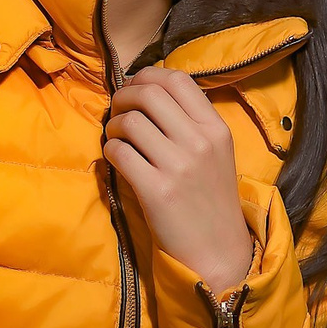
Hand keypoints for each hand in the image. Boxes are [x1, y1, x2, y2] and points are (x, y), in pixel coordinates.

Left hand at [103, 67, 253, 294]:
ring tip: (117, 139)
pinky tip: (116, 160)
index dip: (148, 76)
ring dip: (114, 126)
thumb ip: (190, 122)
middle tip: (118, 111)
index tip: (136, 88)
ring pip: (130, 121)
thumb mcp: (215, 154)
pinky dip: (110, 151)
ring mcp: (179, 166)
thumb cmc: (210, 200)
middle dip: (123, 96)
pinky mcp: (156, 190)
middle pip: (149, 93)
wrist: (217, 251)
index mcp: (216, 128)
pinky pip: (119, 152)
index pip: (177, 79)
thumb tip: (147, 91)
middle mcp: (200, 142)